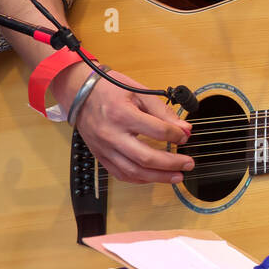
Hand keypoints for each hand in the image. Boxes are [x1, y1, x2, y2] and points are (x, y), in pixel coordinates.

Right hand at [53, 61, 194, 184]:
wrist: (79, 93)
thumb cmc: (109, 89)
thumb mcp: (138, 92)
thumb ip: (162, 111)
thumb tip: (183, 128)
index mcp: (123, 114)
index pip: (157, 130)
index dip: (176, 135)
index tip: (185, 136)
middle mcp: (112, 135)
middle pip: (145, 157)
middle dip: (171, 164)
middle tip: (188, 163)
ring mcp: (105, 148)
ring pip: (133, 171)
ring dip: (158, 177)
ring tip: (176, 176)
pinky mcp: (100, 156)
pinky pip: (121, 174)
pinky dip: (140, 179)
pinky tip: (154, 177)